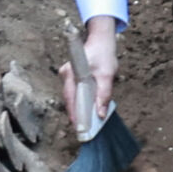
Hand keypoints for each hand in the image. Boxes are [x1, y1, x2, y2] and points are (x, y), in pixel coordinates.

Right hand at [62, 16, 119, 130]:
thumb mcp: (107, 74)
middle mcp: (65, 75)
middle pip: (70, 100)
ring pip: (72, 97)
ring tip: (88, 124)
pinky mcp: (71, 77)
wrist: (101, 40)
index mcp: (71, 73)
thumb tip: (100, 114)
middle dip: (78, 115)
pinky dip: (81, 102)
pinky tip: (88, 111)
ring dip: (80, 109)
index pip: (71, 99)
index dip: (75, 115)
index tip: (81, 129)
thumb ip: (104, 94)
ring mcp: (67, 76)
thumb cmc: (103, 54)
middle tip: (85, 131)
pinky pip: (75, 93)